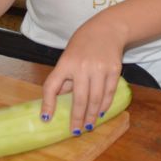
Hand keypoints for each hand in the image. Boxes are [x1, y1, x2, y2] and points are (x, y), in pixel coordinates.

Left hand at [39, 16, 126, 135]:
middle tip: (75, 131)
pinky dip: (105, 105)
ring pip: (96, 99)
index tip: (46, 118)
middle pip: (79, 99)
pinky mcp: (114, 70)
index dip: (48, 104)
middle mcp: (82, 66)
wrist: (107, 29)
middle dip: (77, 118)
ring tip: (88, 126)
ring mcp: (100, 68)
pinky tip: (101, 113)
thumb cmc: (82, 45)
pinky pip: (109, 92)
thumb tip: (61, 102)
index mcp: (66, 62)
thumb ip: (65, 78)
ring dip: (92, 115)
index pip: (52, 86)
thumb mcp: (68, 56)